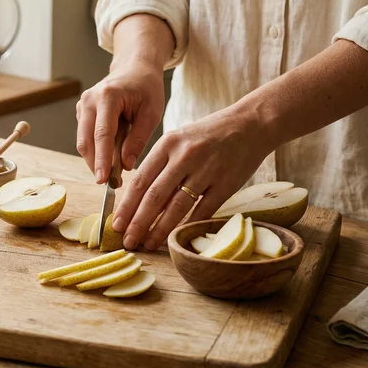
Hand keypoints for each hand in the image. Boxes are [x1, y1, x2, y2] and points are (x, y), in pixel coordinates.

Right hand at [76, 64, 164, 181]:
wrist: (135, 68)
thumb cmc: (146, 88)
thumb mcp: (151, 113)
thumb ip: (138, 139)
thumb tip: (126, 165)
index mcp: (108, 96)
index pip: (102, 134)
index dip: (101, 159)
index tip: (102, 180)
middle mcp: (89, 100)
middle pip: (86, 140)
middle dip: (95, 164)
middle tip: (110, 184)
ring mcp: (83, 105)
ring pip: (82, 141)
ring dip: (94, 159)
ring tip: (112, 174)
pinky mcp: (82, 112)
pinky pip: (85, 137)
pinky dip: (95, 150)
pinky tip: (109, 157)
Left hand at [111, 106, 275, 250]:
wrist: (251, 123)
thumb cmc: (209, 134)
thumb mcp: (178, 139)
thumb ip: (159, 163)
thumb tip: (137, 196)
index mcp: (168, 144)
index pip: (140, 180)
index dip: (127, 205)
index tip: (116, 223)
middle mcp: (184, 157)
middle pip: (154, 196)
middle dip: (138, 222)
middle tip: (127, 241)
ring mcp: (206, 171)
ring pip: (177, 207)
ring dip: (159, 229)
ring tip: (148, 243)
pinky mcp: (226, 184)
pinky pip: (203, 210)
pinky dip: (188, 225)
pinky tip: (176, 238)